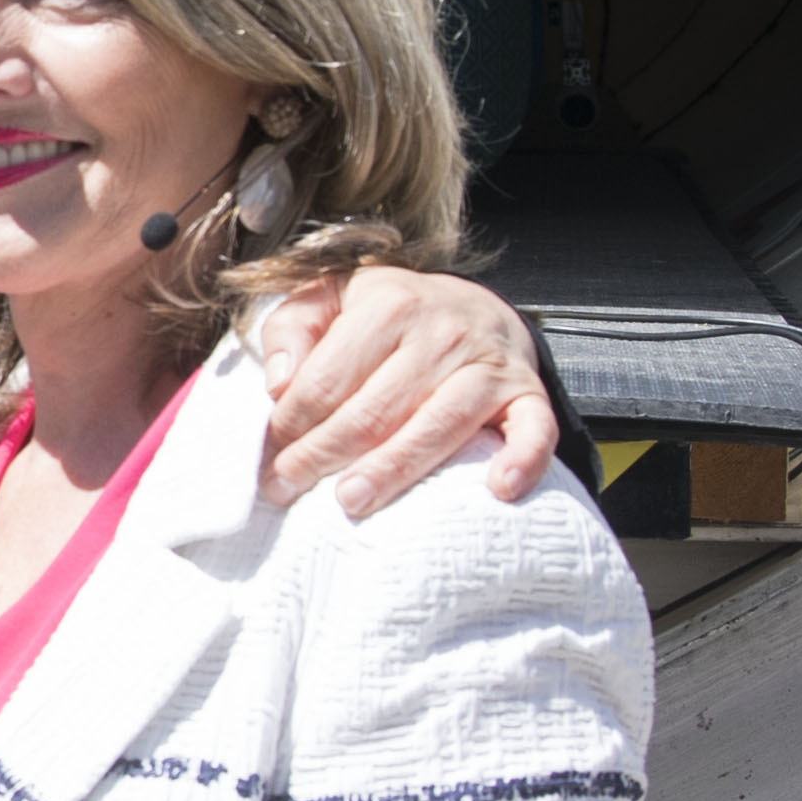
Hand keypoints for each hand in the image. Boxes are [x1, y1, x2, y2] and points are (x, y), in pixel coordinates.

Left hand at [252, 266, 560, 515]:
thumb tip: (277, 385)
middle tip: (285, 489)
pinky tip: (498, 490)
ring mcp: (488, 365)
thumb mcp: (331, 298)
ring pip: (439, 426)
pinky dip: (522, 459)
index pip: (326, 380)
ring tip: (351, 502)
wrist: (477, 307)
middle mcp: (441, 332)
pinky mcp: (527, 393)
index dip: (290, 425)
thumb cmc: (389, 316)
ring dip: (394, 468)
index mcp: (387, 305)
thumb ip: (291, 329)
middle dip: (322, 454)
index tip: (267, 459)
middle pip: (373, 409)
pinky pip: (534, 429)